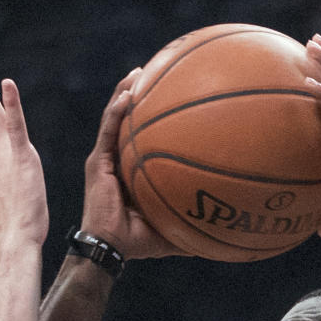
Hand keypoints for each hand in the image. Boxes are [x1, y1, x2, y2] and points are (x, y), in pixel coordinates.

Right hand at [81, 70, 185, 258]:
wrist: (110, 249)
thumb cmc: (138, 242)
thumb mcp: (172, 229)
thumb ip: (192, 224)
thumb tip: (224, 233)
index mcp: (132, 171)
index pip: (142, 138)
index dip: (153, 118)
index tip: (173, 99)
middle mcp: (117, 161)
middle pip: (128, 121)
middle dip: (139, 95)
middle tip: (156, 74)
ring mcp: (105, 160)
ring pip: (114, 118)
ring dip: (124, 92)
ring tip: (139, 72)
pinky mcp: (97, 163)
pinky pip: (107, 130)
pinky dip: (116, 111)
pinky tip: (128, 94)